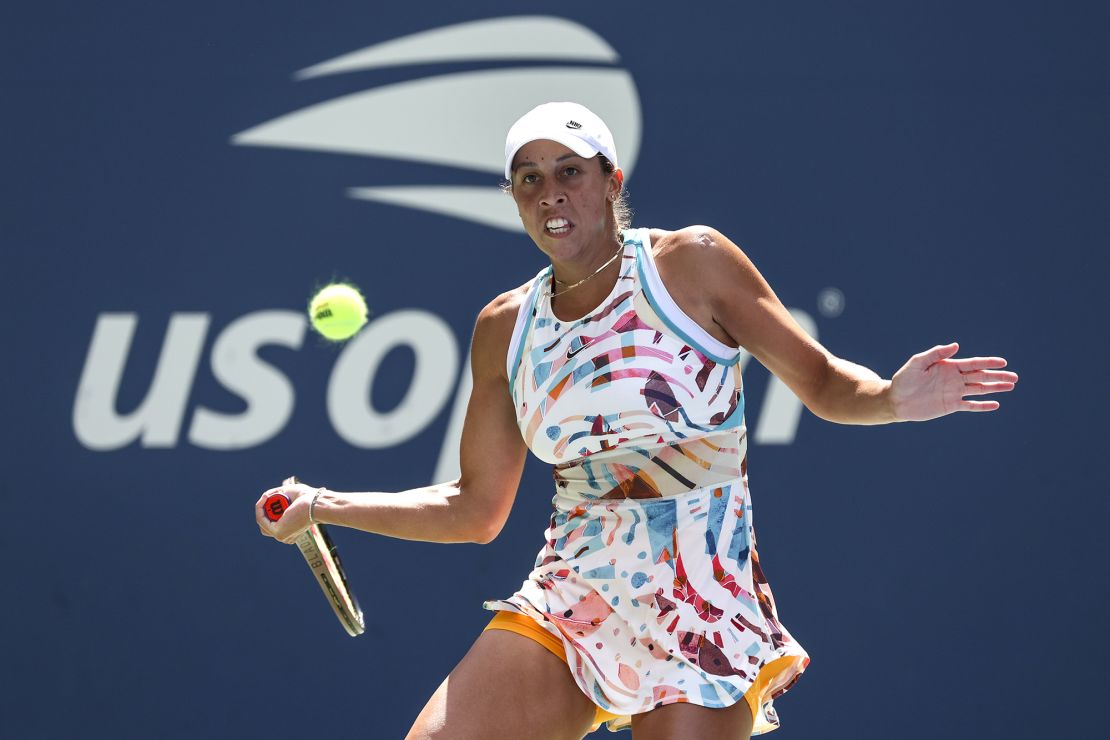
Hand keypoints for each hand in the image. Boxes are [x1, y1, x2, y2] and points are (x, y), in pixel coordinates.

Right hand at [255, 476, 316, 543]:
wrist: (316, 503)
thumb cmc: (309, 498)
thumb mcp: (290, 495)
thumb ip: (278, 495)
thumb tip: (266, 496)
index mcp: (291, 533)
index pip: (273, 525)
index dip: (268, 512)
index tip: (270, 498)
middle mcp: (286, 538)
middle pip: (266, 525)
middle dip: (264, 510)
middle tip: (267, 497)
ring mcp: (281, 536)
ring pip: (262, 522)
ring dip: (261, 508)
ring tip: (266, 496)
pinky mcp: (277, 532)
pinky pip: (261, 520)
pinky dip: (260, 508)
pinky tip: (264, 498)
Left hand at [890, 343, 1017, 421]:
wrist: (896, 400)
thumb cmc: (905, 379)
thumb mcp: (918, 362)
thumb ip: (936, 353)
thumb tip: (956, 345)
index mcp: (949, 366)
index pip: (973, 363)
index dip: (988, 362)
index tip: (1003, 362)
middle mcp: (954, 379)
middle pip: (981, 376)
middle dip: (998, 376)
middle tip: (1015, 377)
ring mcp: (954, 393)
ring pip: (979, 390)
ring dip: (995, 388)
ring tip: (1011, 386)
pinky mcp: (950, 406)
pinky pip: (970, 406)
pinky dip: (982, 406)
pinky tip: (995, 404)